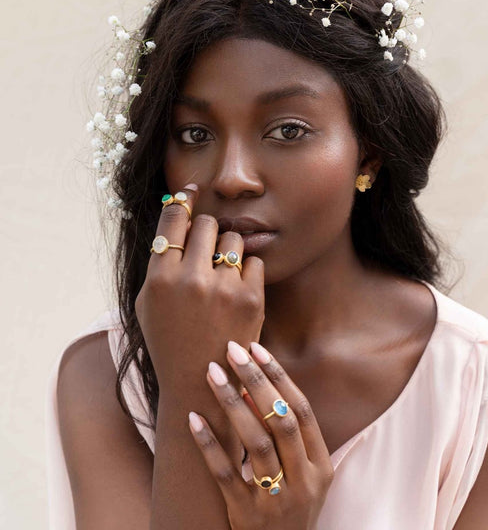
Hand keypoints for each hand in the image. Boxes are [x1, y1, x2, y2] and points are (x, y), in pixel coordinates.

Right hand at [134, 184, 264, 393]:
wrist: (201, 382)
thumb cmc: (170, 340)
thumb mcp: (149, 303)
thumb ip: (159, 262)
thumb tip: (175, 215)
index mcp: (159, 278)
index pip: (173, 220)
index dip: (183, 200)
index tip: (192, 190)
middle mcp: (190, 278)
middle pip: (207, 223)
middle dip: (208, 231)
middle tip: (207, 247)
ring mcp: (222, 288)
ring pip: (233, 238)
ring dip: (229, 249)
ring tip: (223, 275)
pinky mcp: (250, 298)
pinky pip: (253, 261)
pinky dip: (247, 271)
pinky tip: (238, 290)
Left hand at [188, 340, 334, 529]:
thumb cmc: (292, 506)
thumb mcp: (307, 474)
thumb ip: (292, 437)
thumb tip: (257, 389)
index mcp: (320, 466)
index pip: (302, 410)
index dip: (280, 377)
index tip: (257, 350)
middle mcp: (303, 481)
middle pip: (280, 420)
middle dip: (256, 380)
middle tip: (233, 350)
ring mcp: (276, 501)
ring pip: (255, 443)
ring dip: (232, 404)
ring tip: (212, 373)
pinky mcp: (246, 516)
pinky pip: (226, 474)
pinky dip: (209, 444)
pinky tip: (193, 417)